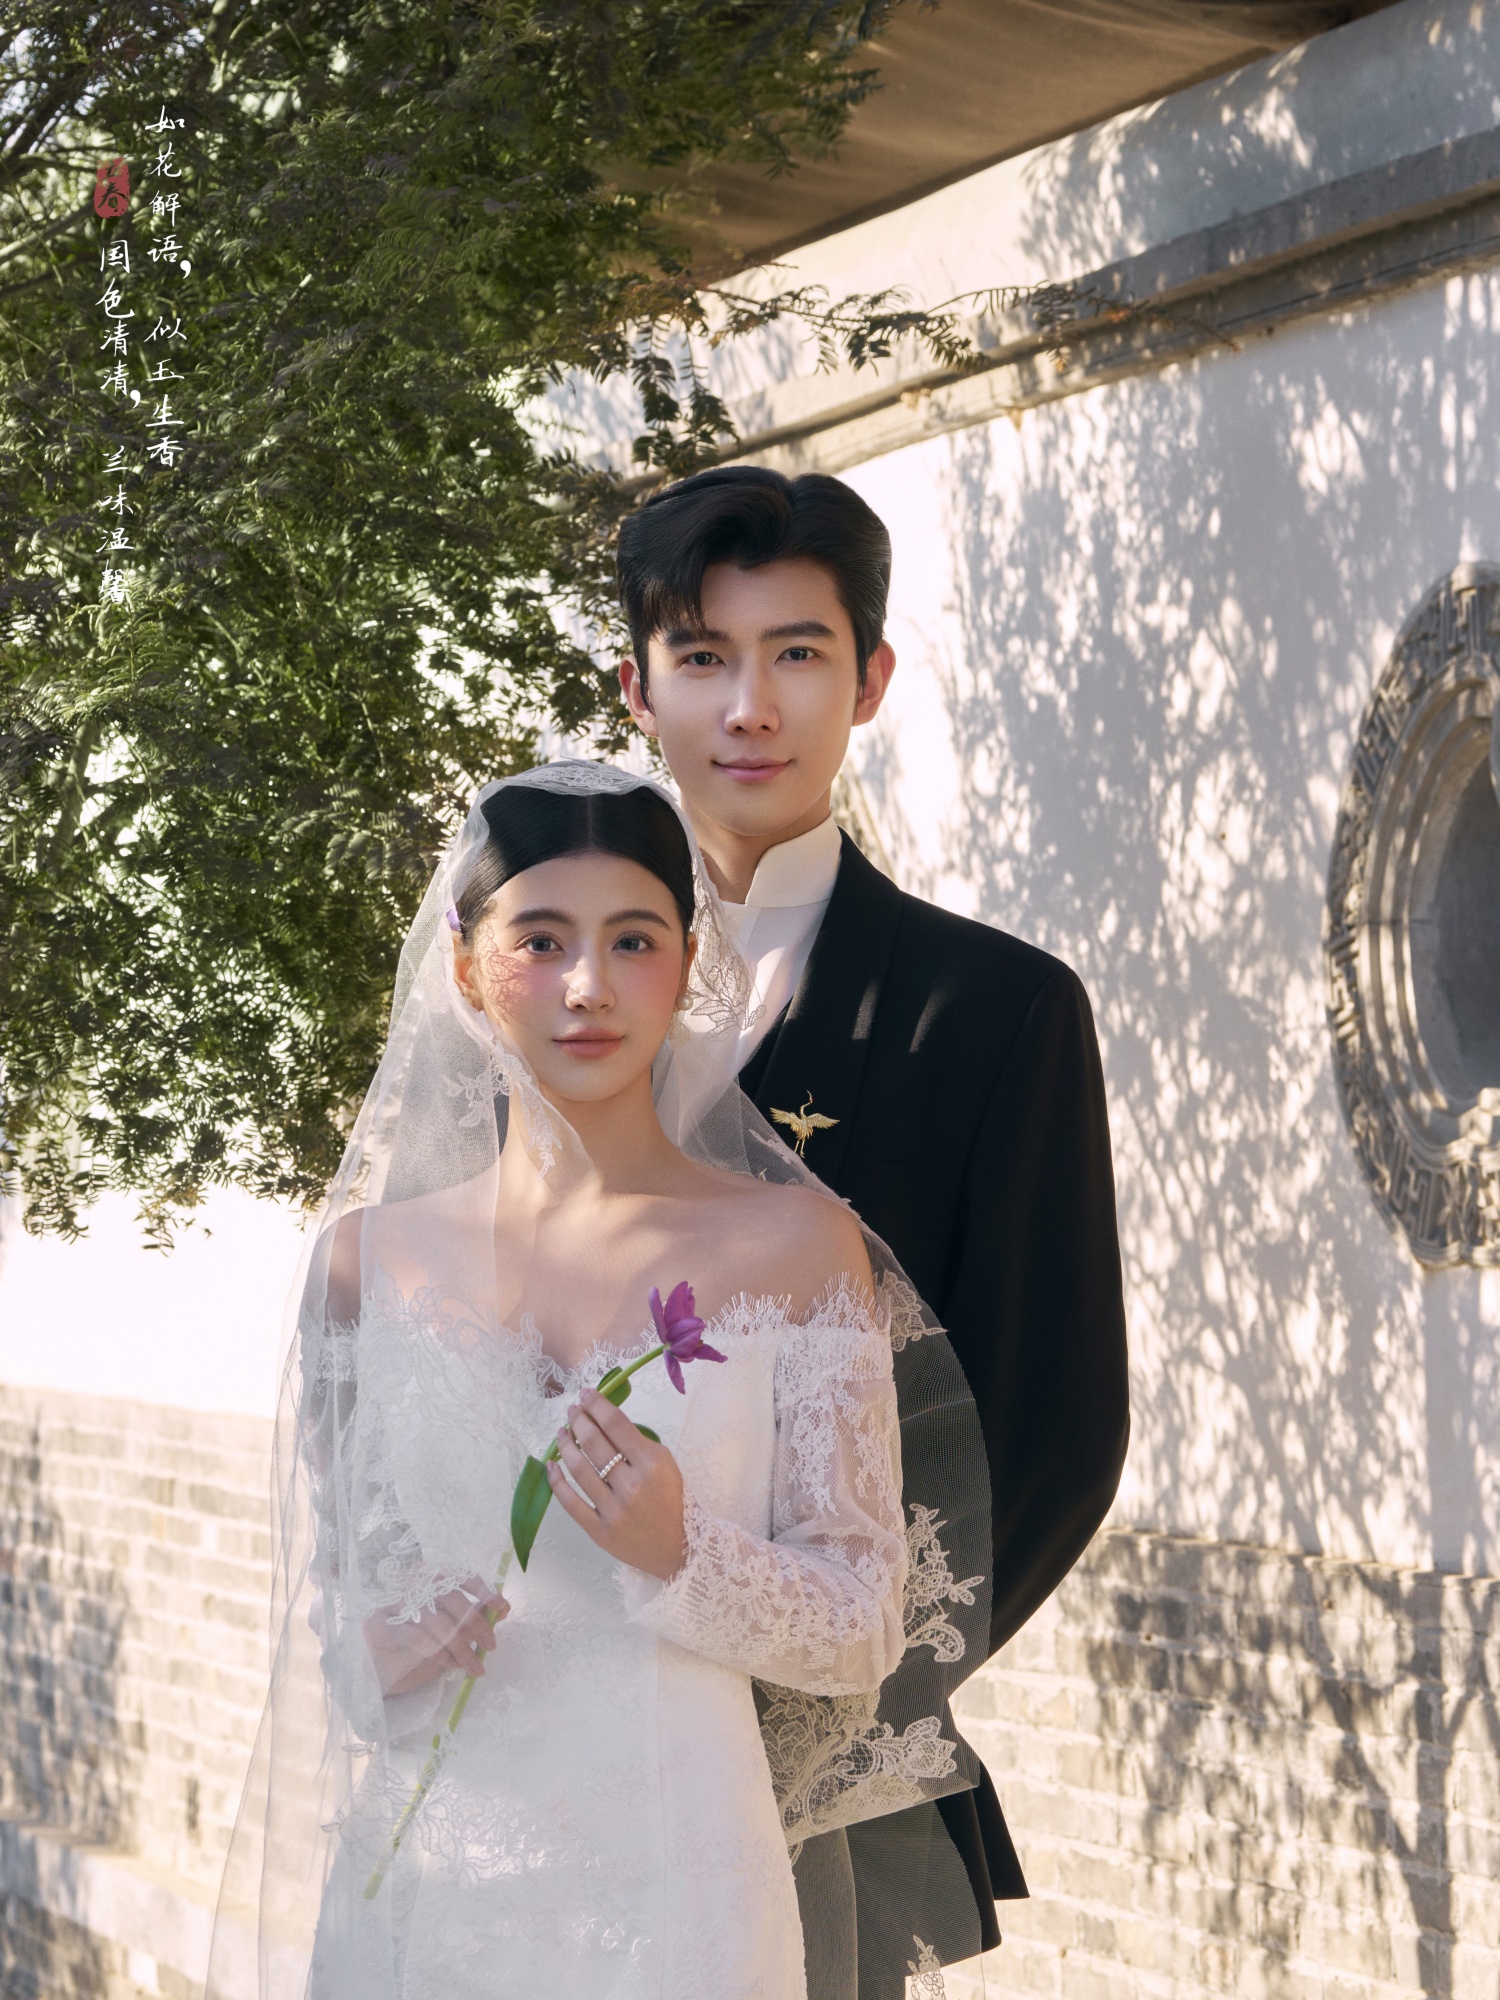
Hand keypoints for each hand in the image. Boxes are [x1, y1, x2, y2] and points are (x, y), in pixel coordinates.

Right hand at [362, 1577, 508, 1696]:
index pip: (457, 1575)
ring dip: (460, 1644)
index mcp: (426, 1581)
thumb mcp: (448, 1635)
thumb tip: (503, 1609)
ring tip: (473, 1666)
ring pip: (434, 1618)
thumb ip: (470, 1619)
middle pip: (448, 1594)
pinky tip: (450, 1664)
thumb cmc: (412, 1652)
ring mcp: (390, 1604)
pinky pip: (415, 1636)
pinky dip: (438, 1651)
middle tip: (491, 1646)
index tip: (502, 1607)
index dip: (482, 1589)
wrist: (375, 1676)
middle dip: (474, 1622)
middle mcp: (407, 1586)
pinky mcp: (378, 1626)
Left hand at [549, 1387, 687, 1580]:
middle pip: (594, 1442)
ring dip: (565, 1445)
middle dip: (579, 1420)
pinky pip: (570, 1502)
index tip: (585, 1394)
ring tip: (561, 1432)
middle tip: (572, 1410)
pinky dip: (556, 1481)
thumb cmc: (672, 1499)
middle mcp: (631, 1485)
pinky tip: (550, 1464)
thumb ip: (636, 1442)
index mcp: (651, 1463)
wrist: (678, 1547)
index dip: (597, 1404)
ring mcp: (613, 1510)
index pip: (615, 1424)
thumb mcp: (665, 1463)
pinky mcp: (599, 1531)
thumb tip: (601, 1419)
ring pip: (578, 1469)